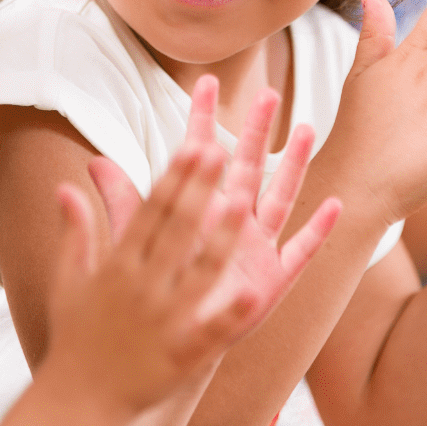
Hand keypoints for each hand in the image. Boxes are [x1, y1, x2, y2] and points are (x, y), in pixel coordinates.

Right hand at [43, 140, 250, 414]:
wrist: (77, 403)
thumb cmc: (75, 337)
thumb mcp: (67, 280)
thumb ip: (75, 231)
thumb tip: (66, 187)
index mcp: (116, 267)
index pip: (149, 213)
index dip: (173, 178)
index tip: (192, 145)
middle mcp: (141, 288)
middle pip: (175, 231)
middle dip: (198, 190)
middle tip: (220, 149)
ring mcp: (162, 322)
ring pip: (198, 272)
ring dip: (220, 237)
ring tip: (243, 202)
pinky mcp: (180, 356)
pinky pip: (209, 330)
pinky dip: (229, 312)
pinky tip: (253, 292)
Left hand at [88, 78, 341, 359]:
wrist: (169, 343)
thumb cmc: (154, 290)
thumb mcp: (137, 243)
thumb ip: (122, 201)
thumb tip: (93, 161)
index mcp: (198, 208)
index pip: (200, 154)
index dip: (202, 120)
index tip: (205, 82)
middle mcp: (231, 220)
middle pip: (247, 166)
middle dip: (256, 131)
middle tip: (268, 93)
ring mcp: (255, 247)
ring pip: (278, 197)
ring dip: (294, 166)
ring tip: (307, 130)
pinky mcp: (272, 280)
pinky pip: (300, 251)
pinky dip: (317, 231)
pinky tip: (334, 206)